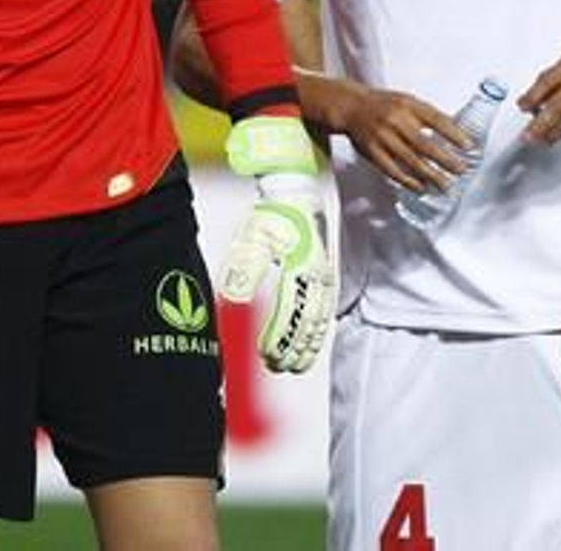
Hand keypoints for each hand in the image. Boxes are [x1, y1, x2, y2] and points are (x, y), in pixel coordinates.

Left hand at [220, 115, 334, 372]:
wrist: (297, 194)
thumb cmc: (273, 215)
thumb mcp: (253, 236)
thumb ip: (245, 268)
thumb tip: (234, 297)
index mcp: (302, 266)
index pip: (291, 312)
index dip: (280, 337)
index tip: (266, 354)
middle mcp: (318, 276)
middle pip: (309, 322)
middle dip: (293, 347)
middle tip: (276, 366)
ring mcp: (325, 278)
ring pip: (320, 321)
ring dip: (307, 345)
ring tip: (292, 365)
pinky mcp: (325, 278)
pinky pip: (324, 312)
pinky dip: (317, 333)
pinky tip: (308, 346)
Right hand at [303, 75, 467, 192]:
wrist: (350, 107)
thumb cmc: (383, 105)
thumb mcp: (407, 101)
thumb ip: (427, 115)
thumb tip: (455, 131)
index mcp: (407, 105)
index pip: (436, 119)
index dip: (454, 134)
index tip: (468, 146)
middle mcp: (395, 120)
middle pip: (424, 144)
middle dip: (446, 160)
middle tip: (461, 170)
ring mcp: (382, 137)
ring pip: (410, 161)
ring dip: (431, 175)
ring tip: (446, 185)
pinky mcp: (372, 152)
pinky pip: (393, 170)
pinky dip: (408, 181)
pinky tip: (421, 187)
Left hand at [517, 46, 560, 144]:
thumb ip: (549, 81)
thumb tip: (528, 101)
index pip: (547, 81)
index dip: (532, 96)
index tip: (521, 107)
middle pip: (560, 104)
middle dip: (541, 122)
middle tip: (528, 134)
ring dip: (555, 131)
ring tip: (541, 139)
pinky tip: (559, 135)